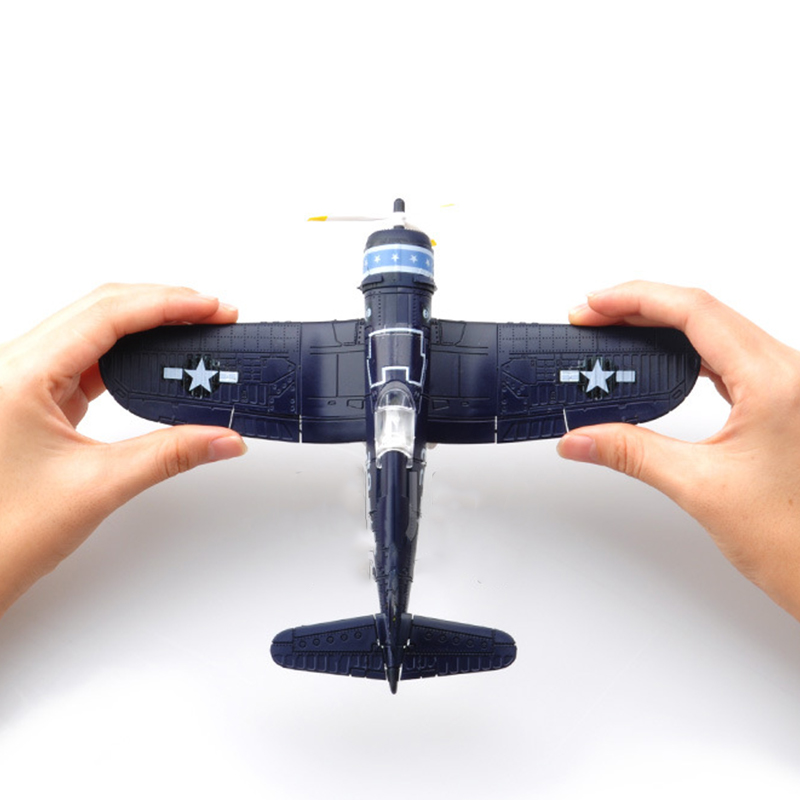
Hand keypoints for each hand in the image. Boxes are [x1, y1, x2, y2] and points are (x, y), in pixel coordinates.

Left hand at [0, 284, 246, 616]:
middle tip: (213, 314)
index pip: (107, 315)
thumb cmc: (0, 534)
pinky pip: (84, 358)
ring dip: (145, 325)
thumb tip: (223, 437)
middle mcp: (13, 368)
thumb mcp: (98, 486)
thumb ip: (171, 454)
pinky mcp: (30, 397)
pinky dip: (126, 353)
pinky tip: (156, 361)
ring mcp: (20, 380)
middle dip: (162, 304)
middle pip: (99, 309)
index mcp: (19, 376)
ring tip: (192, 331)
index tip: (213, 309)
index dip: (168, 304)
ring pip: (91, 329)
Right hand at [558, 281, 799, 620]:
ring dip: (662, 324)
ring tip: (616, 330)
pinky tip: (658, 358)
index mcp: (777, 383)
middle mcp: (790, 373)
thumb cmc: (796, 539)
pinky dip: (685, 348)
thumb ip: (631, 453)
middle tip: (593, 316)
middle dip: (641, 306)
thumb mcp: (700, 488)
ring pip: (717, 329)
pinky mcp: (782, 398)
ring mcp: (789, 384)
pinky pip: (727, 354)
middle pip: (704, 311)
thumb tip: (581, 438)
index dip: (636, 300)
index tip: (594, 306)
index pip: (695, 312)